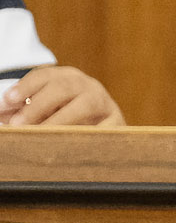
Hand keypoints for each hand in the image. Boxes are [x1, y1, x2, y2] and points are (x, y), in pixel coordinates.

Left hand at [1, 65, 125, 126]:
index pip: (44, 76)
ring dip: (58, 122)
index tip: (7, 101)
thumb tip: (0, 112)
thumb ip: (23, 109)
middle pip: (62, 89)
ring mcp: (105, 103)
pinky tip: (66, 146)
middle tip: (18, 125)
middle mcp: (89, 85)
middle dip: (37, 106)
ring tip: (40, 136)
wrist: (108, 126)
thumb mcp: (46, 107)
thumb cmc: (69, 116)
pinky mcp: (118, 123)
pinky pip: (100, 129)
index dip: (24, 87)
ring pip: (82, 107)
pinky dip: (83, 137)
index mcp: (68, 77)